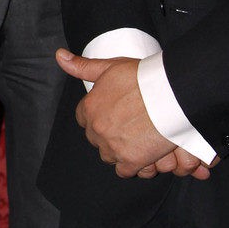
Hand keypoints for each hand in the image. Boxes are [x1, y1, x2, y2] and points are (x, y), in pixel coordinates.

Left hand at [56, 48, 210, 179]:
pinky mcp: (131, 161)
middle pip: (96, 139)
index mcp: (89, 108)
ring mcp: (112, 147)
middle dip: (108, 134)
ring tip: (136, 139)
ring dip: (118, 150)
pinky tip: (141, 154)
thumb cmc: (141, 78)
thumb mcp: (109, 67)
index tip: (111, 113)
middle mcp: (97, 129)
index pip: (83, 119)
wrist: (169, 94)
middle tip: (127, 126)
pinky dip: (132, 165)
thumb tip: (59, 56)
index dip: (97, 116)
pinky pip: (124, 171)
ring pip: (108, 156)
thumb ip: (82, 67)